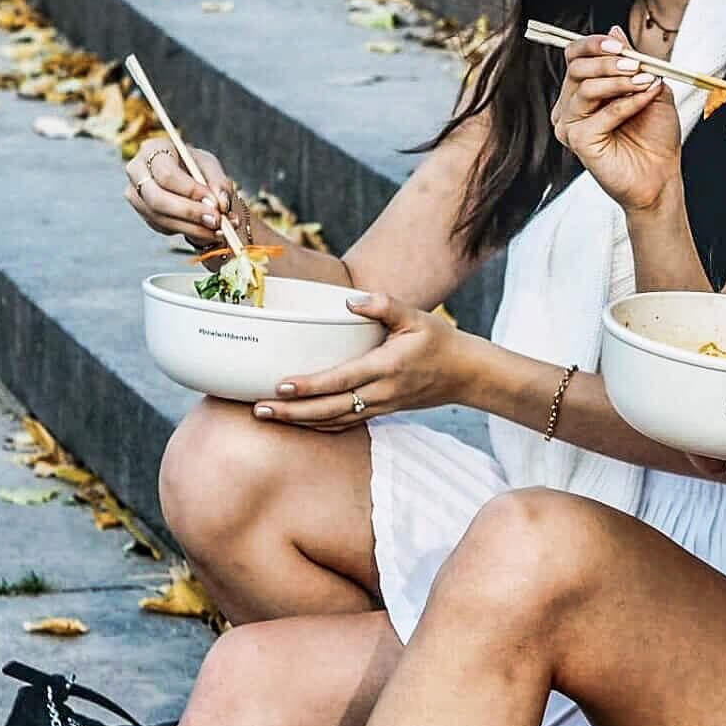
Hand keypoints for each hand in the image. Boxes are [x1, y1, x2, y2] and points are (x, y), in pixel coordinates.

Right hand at [124, 140, 234, 247]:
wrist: (185, 175)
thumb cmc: (195, 166)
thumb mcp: (210, 166)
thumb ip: (219, 182)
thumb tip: (220, 204)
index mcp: (153, 149)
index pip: (167, 175)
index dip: (191, 191)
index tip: (215, 203)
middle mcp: (137, 171)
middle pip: (157, 199)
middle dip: (190, 213)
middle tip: (216, 221)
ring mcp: (136, 195)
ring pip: (160, 218)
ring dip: (192, 228)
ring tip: (219, 230)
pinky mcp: (143, 214)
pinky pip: (164, 227)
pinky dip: (188, 232)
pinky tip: (208, 231)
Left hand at [252, 294, 470, 429]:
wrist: (466, 374)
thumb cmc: (439, 341)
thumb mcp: (416, 317)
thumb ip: (384, 305)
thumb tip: (351, 300)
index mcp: (386, 368)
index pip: (341, 380)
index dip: (310, 386)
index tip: (281, 386)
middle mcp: (381, 393)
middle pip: (330, 409)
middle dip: (293, 412)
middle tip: (259, 410)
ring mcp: (380, 406)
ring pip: (334, 421)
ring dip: (300, 422)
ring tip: (269, 417)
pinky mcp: (381, 411)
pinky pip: (345, 423)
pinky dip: (319, 425)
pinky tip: (299, 421)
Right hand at [549, 29, 682, 213]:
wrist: (662, 175)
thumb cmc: (655, 135)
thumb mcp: (649, 86)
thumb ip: (631, 60)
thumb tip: (614, 30)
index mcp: (582, 90)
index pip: (574, 56)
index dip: (594, 44)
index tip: (622, 44)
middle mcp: (571, 106)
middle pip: (576, 68)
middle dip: (609, 61)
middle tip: (637, 64)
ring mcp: (570, 124)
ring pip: (585, 88)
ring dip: (620, 81)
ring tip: (646, 82)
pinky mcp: (577, 141)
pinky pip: (600, 113)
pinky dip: (626, 103)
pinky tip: (645, 99)